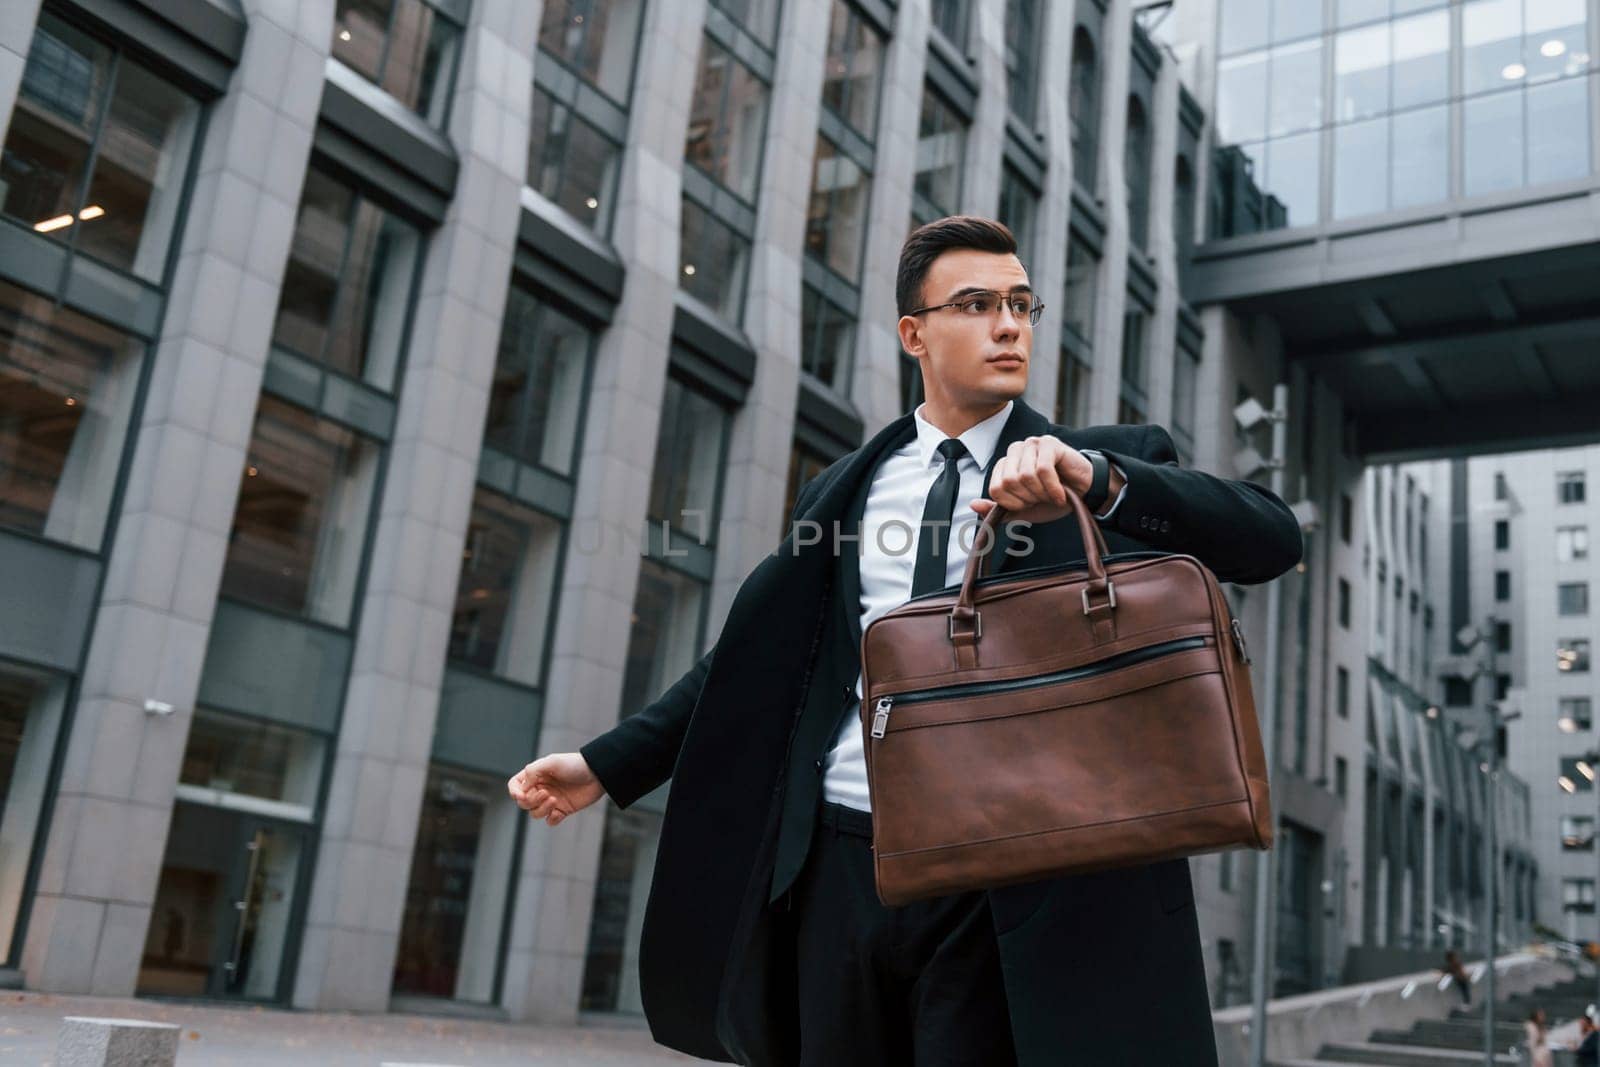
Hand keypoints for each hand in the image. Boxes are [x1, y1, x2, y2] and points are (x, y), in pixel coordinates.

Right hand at [508, 752, 604, 826]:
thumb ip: (533, 772)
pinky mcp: (563, 810)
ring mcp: (551, 800)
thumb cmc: (574, 765)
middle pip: (523, 802)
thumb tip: (522, 787)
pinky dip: (552, 819)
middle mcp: (541, 788)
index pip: (515, 786)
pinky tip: (559, 812)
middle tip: (547, 793)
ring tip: (555, 800)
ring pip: (535, 813)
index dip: (514, 792)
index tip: (521, 795)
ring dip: (541, 809)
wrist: (597, 774)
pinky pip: (550, 821)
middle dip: (531, 801)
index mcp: (536, 775)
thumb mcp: (552, 762)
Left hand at [970, 435, 1095, 525]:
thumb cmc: (1052, 500)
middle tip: (1042, 498)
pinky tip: (1060, 493)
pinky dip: (1052, 487)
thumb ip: (999, 510)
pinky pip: (1043, 470)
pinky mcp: (1050, 443)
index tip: (1029, 504)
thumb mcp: (1023, 510)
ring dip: (1042, 492)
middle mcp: (1015, 450)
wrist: (1084, 494)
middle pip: (1009, 482)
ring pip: (1026, 475)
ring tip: (1052, 493)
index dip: (1014, 503)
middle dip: (1028, 497)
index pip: (996, 488)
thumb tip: (973, 504)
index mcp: (1006, 464)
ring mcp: (1032, 444)